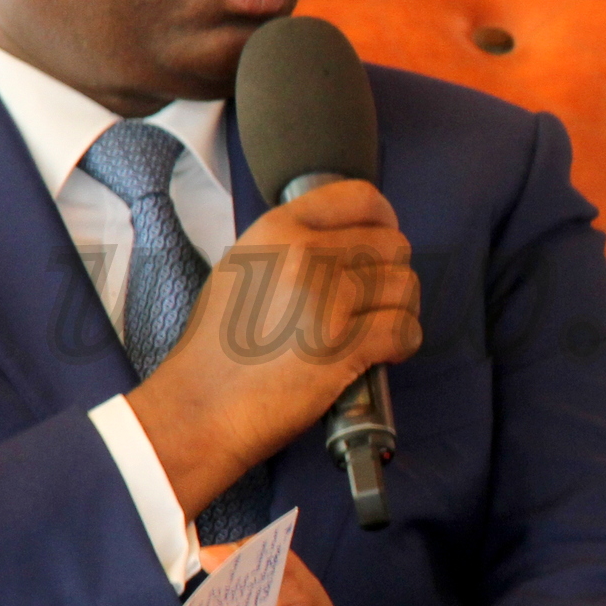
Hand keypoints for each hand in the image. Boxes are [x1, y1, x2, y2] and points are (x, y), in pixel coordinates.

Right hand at [127, 180, 420, 519]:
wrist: (199, 407)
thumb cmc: (216, 347)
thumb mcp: (241, 268)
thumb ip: (290, 246)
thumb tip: (344, 241)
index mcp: (277, 229)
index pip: (360, 198)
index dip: (384, 220)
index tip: (382, 243)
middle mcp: (305, 256)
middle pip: (392, 244)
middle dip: (395, 272)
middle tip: (380, 299)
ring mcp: (327, 299)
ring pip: (404, 285)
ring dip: (403, 308)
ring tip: (383, 326)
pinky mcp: (344, 345)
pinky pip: (404, 329)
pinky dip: (406, 342)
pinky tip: (389, 351)